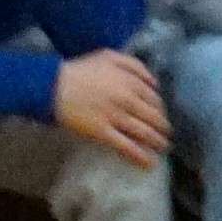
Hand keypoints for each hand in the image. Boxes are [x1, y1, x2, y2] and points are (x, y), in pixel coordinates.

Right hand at [53, 45, 170, 165]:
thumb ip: (135, 66)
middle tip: (167, 134)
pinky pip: (125, 146)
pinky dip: (139, 156)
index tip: (161, 115)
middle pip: (153, 116)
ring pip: (143, 132)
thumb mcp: (111, 57)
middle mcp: (128, 100)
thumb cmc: (81, 70)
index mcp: (131, 82)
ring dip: (157, 141)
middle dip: (163, 127)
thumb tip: (154, 82)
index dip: (160, 108)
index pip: (154, 98)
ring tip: (163, 148)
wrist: (54, 87)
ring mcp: (116, 118)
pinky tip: (149, 163)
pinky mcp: (102, 133)